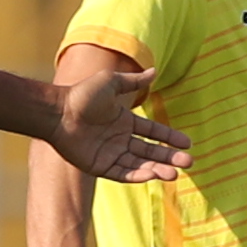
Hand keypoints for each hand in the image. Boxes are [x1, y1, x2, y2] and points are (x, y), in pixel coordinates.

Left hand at [53, 53, 187, 186]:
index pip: (152, 132)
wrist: (57, 112)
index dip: (169, 137)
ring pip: (139, 164)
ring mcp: (110, 154)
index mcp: (123, 121)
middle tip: (189, 161)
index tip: (187, 142)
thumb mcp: (111, 83)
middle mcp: (119, 139)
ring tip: (175, 173)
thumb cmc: (81, 95)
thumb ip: (133, 82)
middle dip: (170, 157)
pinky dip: (137, 175)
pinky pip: (122, 173)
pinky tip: (152, 175)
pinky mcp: (99, 166)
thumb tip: (154, 71)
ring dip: (158, 169)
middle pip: (150, 151)